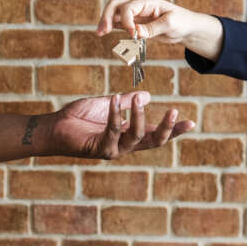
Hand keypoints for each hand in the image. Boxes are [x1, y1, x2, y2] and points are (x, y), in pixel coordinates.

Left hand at [44, 91, 194, 159]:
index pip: (155, 134)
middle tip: (174, 112)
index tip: (192, 122)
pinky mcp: (100, 149)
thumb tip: (148, 96)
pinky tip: (115, 99)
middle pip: (153, 142)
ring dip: (139, 116)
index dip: (173, 130)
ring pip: (136, 136)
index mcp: (128, 135)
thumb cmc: (78, 117)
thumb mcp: (107, 105)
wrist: (54, 127)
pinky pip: (113, 130)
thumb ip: (126, 102)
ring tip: (139, 101)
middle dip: (167, 130)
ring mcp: (113, 150)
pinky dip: (116, 114)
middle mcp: (124, 146)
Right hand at [98, 0, 197, 40]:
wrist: (187, 28)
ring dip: (105, 22)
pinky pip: (119, 24)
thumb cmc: (182, 22)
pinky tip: (104, 33)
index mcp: (147, 3)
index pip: (128, 8)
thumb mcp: (170, 24)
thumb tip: (136, 33)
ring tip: (99, 33)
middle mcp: (139, 7)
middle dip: (107, 16)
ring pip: (115, 14)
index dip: (126, 21)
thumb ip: (152, 29)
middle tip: (103, 31)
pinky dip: (111, 27)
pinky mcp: (135, 25)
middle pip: (116, 5)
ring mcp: (136, 16)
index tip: (133, 34)